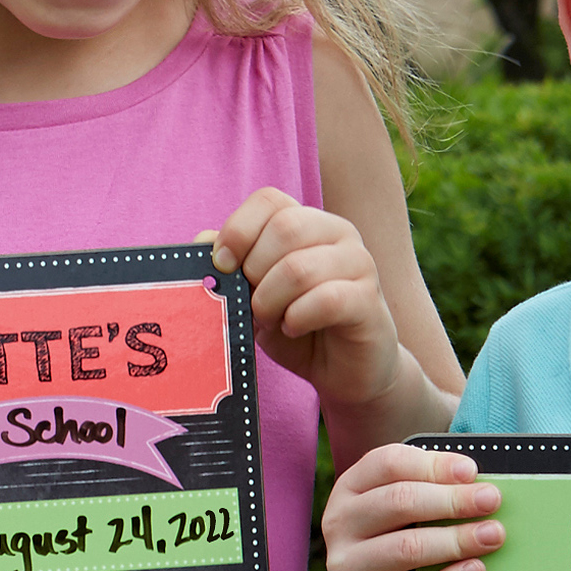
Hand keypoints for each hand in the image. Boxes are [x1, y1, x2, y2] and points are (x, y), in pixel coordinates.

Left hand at [203, 188, 401, 408]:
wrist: (345, 370)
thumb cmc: (300, 326)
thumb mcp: (256, 294)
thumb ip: (233, 266)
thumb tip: (201, 240)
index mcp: (308, 221)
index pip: (269, 200)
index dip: (238, 229)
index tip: (222, 266)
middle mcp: (338, 233)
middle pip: (284, 228)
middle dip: (254, 272)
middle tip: (252, 304)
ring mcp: (359, 263)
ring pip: (300, 267)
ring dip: (271, 301)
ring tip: (271, 320)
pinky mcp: (369, 300)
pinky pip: (326, 300)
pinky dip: (297, 319)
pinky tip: (294, 329)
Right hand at [322, 444, 504, 570]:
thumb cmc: (400, 540)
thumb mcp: (406, 510)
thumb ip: (434, 490)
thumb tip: (478, 486)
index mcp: (350, 488)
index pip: (388, 464)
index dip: (433, 465)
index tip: (471, 472)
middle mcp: (339, 523)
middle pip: (398, 502)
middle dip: (452, 500)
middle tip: (491, 501)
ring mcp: (345, 567)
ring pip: (406, 548)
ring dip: (456, 540)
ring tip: (492, 536)